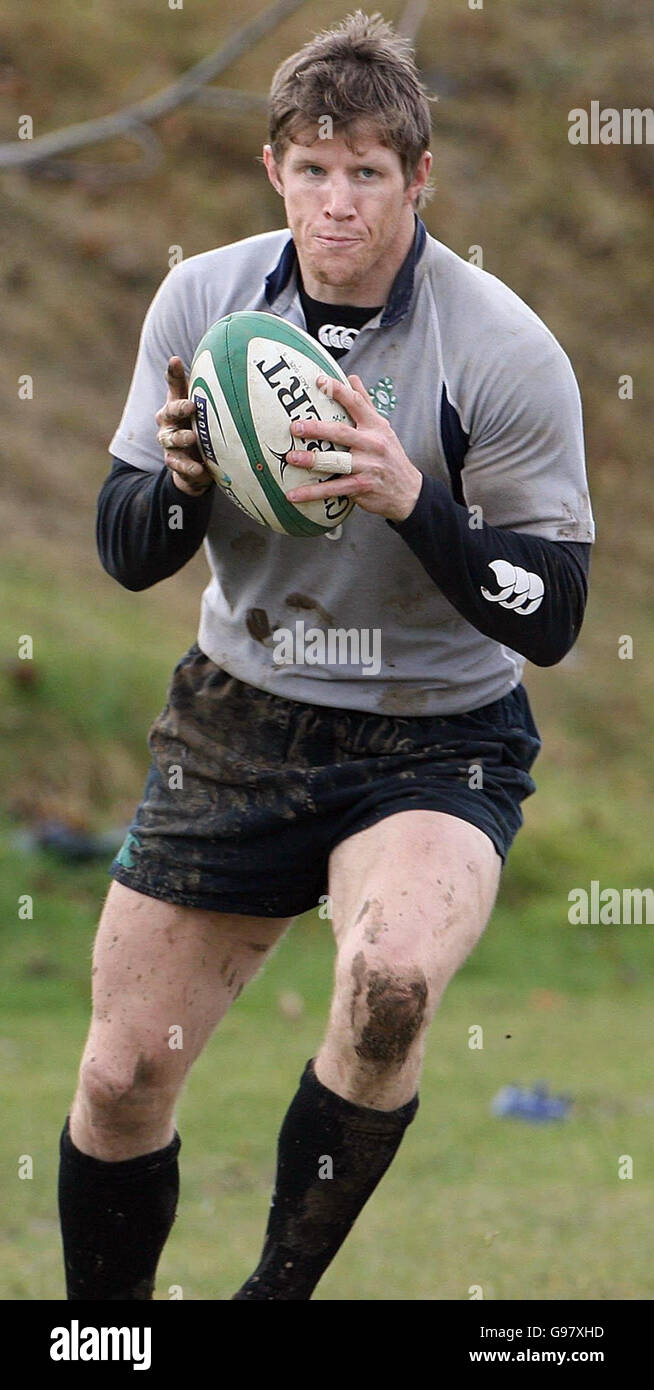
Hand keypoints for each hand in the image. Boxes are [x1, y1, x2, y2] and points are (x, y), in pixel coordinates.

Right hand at [155, 357, 213, 495]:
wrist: (194, 465)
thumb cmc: (203, 430)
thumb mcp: (210, 413)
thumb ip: (222, 397)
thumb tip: (249, 375)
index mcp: (177, 403)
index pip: (174, 385)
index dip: (174, 373)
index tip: (176, 359)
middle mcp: (169, 420)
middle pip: (169, 410)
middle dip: (179, 408)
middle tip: (191, 406)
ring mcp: (169, 441)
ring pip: (170, 438)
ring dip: (181, 438)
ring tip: (192, 438)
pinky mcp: (173, 462)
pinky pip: (178, 464)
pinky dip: (188, 467)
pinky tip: (199, 469)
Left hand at [285, 373, 422, 522]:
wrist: (408, 491)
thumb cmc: (390, 456)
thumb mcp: (383, 428)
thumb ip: (365, 404)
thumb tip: (352, 378)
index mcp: (375, 426)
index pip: (356, 403)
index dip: (338, 390)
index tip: (319, 381)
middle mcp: (372, 444)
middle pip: (341, 433)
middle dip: (317, 429)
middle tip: (295, 427)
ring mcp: (367, 466)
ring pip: (336, 462)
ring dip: (312, 460)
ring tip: (290, 458)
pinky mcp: (361, 487)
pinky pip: (333, 489)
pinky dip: (312, 493)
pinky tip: (293, 494)